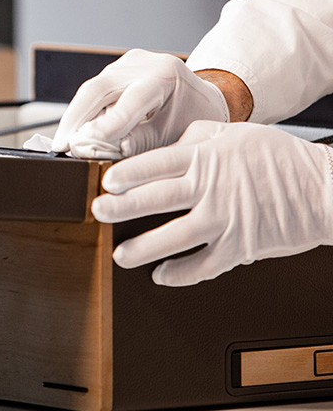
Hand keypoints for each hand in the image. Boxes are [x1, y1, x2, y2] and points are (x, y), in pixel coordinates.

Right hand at [25, 49, 229, 158]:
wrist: (201, 97)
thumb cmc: (191, 118)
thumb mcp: (173, 134)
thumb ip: (141, 142)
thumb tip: (104, 150)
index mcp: (165, 76)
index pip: (132, 99)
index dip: (108, 123)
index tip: (86, 143)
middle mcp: (142, 63)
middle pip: (98, 88)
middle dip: (75, 119)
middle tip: (61, 146)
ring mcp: (125, 63)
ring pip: (90, 90)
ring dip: (74, 117)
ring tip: (62, 143)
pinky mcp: (115, 70)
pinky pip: (93, 91)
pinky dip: (81, 113)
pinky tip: (72, 132)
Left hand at [93, 121, 332, 285]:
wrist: (324, 189)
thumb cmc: (281, 159)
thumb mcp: (235, 134)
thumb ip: (197, 138)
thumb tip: (168, 146)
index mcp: (206, 157)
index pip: (155, 164)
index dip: (126, 174)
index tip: (106, 182)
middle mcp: (211, 188)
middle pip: (155, 199)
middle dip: (121, 208)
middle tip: (99, 213)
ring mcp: (224, 219)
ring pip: (173, 237)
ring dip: (143, 248)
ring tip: (121, 254)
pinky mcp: (239, 247)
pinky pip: (203, 265)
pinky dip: (180, 274)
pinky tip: (162, 276)